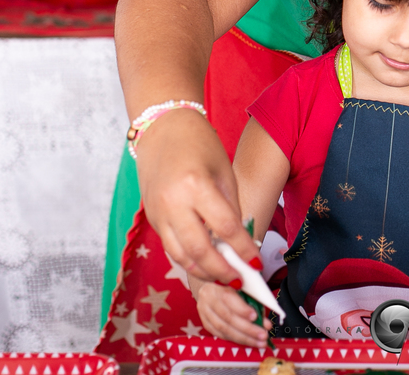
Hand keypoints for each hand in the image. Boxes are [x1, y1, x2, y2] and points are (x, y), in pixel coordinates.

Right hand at [136, 109, 262, 282]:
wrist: (163, 128)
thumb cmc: (199, 144)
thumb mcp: (224, 172)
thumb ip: (231, 209)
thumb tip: (240, 243)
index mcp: (195, 187)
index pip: (225, 229)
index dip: (243, 250)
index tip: (257, 263)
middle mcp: (172, 204)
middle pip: (199, 251)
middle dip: (223, 271)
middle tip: (241, 281)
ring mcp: (157, 214)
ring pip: (181, 257)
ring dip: (204, 272)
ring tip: (224, 278)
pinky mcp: (151, 219)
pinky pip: (171, 248)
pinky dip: (189, 261)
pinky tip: (206, 265)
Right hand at [194, 280, 272, 347]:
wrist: (212, 285)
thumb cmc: (232, 285)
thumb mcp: (242, 286)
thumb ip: (253, 300)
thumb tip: (265, 322)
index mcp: (217, 284)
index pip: (228, 298)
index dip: (241, 309)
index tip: (255, 316)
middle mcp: (208, 298)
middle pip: (227, 317)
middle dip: (247, 328)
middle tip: (263, 334)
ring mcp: (204, 312)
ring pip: (223, 329)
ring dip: (244, 338)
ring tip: (259, 341)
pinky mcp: (206, 323)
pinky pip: (220, 334)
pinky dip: (235, 339)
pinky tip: (247, 341)